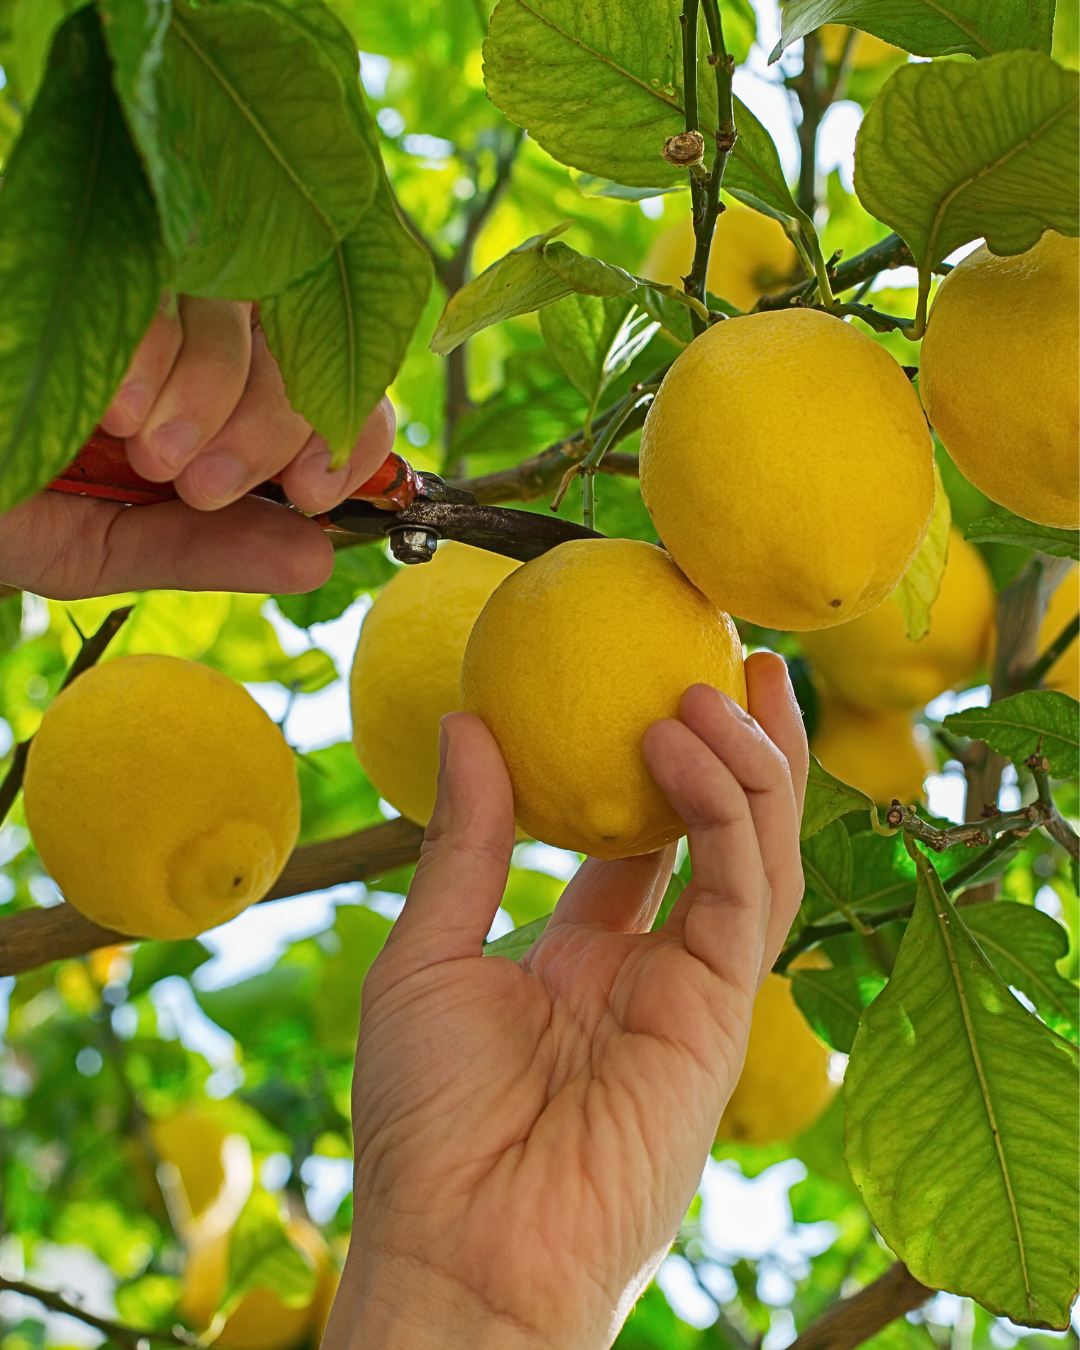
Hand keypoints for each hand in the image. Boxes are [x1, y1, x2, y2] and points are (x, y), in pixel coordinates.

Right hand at [0, 295, 394, 598]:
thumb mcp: (95, 546)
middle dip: (278, 426)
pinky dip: (159, 351)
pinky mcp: (93, 249)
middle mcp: (184, 333)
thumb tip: (318, 559)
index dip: (350, 435)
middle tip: (203, 483)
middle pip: (306, 342)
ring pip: (247, 307)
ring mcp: (138, 279)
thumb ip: (202, 550)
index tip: (316, 494)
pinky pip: (169, 276)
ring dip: (216, 394)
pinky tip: (114, 403)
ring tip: (144, 448)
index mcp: (205, 401)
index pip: (332, 383)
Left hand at [331, 653, 807, 1349]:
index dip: (656, 767)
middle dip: (738, 750)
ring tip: (719, 684)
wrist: (455, 1244)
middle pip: (720, 837)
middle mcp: (652, 968)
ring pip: (758, 856)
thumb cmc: (425, 1121)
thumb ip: (465, 844)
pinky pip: (745, 895)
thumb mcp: (427, 956)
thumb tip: (465, 725)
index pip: (640, 842)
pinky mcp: (723, 1015)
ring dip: (749, 765)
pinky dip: (729, 815)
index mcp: (585, 956)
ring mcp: (695, 992)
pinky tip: (687, 746)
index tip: (651, 683)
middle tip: (734, 660)